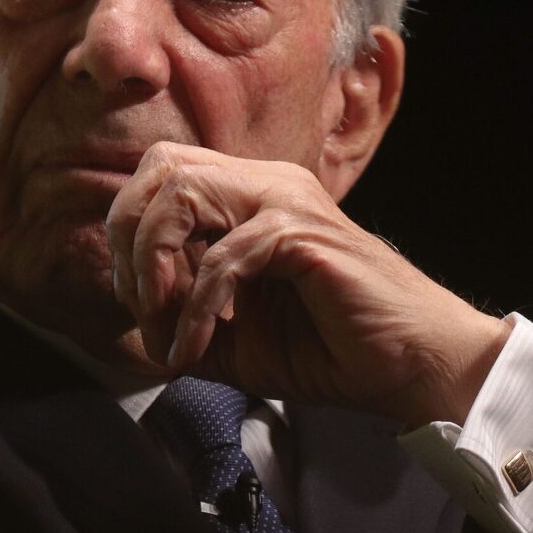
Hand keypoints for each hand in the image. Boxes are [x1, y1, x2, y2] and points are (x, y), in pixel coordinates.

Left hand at [105, 142, 510, 425]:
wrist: (410, 364)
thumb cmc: (333, 349)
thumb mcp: (233, 339)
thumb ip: (178, 320)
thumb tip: (123, 318)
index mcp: (252, 197)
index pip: (162, 178)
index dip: (129, 239)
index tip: (141, 309)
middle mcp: (269, 184)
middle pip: (161, 167)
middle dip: (128, 236)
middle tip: (141, 304)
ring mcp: (289, 202)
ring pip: (182, 191)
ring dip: (153, 264)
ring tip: (164, 326)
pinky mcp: (304, 234)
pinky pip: (223, 256)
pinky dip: (197, 309)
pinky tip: (197, 348)